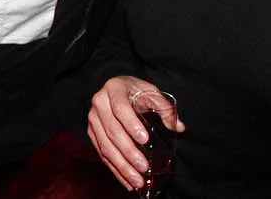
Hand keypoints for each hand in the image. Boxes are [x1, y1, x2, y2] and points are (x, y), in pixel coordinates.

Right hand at [87, 76, 184, 190]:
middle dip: (128, 151)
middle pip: (112, 130)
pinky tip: (127, 181)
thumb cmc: (135, 91)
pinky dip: (115, 169)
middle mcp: (99, 103)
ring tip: (137, 180)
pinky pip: (102, 154)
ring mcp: (93, 119)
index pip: (120, 108)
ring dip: (121, 165)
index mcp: (114, 89)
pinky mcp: (92, 133)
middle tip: (143, 166)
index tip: (145, 140)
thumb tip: (179, 127)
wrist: (115, 89)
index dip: (131, 124)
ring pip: (105, 146)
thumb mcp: (151, 92)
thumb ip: (165, 108)